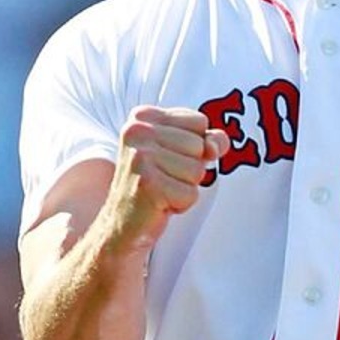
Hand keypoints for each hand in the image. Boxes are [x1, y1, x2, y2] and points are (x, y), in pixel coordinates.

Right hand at [96, 106, 230, 252]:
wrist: (123, 223)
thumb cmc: (156, 184)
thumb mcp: (181, 153)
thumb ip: (206, 140)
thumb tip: (216, 145)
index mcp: (143, 116)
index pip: (199, 121)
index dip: (193, 146)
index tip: (167, 159)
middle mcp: (137, 131)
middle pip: (199, 146)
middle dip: (190, 168)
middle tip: (163, 178)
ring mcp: (140, 158)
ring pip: (197, 170)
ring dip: (185, 187)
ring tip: (161, 190)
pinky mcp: (147, 184)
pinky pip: (190, 193)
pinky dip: (181, 204)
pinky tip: (160, 203)